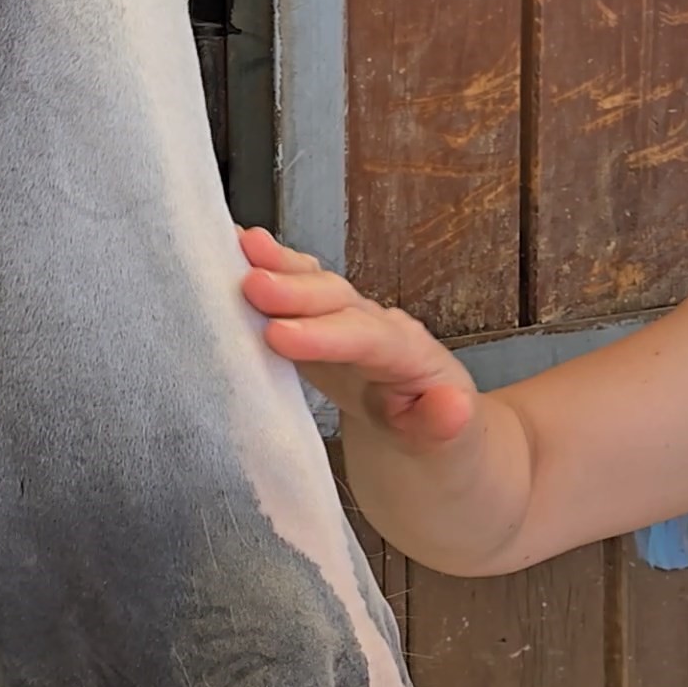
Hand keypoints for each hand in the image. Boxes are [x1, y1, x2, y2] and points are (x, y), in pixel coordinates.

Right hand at [236, 227, 479, 448]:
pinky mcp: (322, 319)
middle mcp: (378, 324)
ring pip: (316, 283)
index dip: (325, 335)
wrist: (430, 421)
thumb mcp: (447, 442)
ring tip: (240, 244)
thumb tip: (453, 405)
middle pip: (339, 300)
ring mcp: (348, 316)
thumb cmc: (434, 433)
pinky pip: (298, 287)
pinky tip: (234, 244)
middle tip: (251, 286)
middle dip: (296, 291)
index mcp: (410, 356)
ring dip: (279, 264)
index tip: (279, 336)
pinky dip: (269, 264)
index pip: (369, 339)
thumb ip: (443, 424)